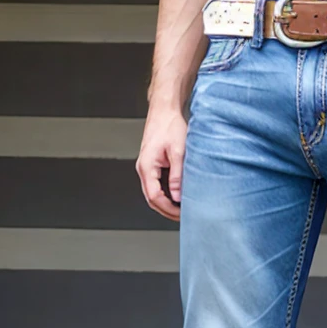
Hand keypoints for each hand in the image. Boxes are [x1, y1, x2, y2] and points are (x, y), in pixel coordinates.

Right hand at [136, 104, 187, 221]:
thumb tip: (178, 196)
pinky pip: (155, 184)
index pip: (155, 197)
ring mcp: (146, 167)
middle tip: (183, 216)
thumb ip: (177, 175)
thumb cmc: (169, 126)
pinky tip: (177, 195)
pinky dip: (165, 193)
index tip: (182, 214)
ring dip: (165, 203)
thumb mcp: (178, 151)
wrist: (164, 111)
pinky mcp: (151, 164)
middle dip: (166, 210)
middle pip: (151, 199)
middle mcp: (143, 168)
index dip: (169, 209)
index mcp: (146, 166)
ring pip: (152, 192)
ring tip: (181, 208)